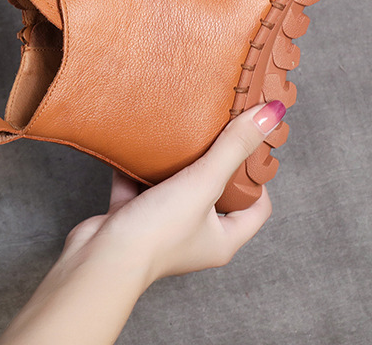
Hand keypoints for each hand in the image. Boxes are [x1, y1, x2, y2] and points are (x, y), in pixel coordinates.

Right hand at [0, 101, 284, 344]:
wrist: (100, 257)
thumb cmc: (158, 232)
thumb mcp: (203, 183)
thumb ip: (233, 148)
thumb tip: (270, 115)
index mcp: (223, 238)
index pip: (257, 206)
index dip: (257, 176)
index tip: (247, 143)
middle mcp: (196, 236)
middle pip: (215, 192)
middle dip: (214, 161)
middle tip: (214, 128)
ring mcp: (163, 227)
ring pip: (176, 186)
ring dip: (176, 160)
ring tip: (180, 129)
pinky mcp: (132, 216)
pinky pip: (140, 183)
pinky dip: (140, 163)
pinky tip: (139, 140)